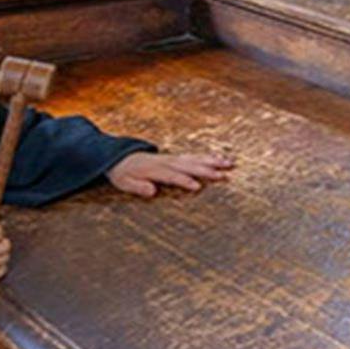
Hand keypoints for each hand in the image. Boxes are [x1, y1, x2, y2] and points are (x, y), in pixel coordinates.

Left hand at [107, 150, 234, 198]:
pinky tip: (220, 158)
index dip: (185, 181)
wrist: (120, 157)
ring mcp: (173, 158)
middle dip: (207, 170)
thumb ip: (138, 187)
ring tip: (229, 164)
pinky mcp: (176, 157)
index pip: (173, 176)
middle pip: (190, 165)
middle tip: (224, 175)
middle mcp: (167, 162)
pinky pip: (194, 156)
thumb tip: (152, 191)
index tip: (197, 187)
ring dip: (213, 161)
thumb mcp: (124, 182)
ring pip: (195, 159)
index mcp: (155, 170)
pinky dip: (208, 156)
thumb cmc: (123, 173)